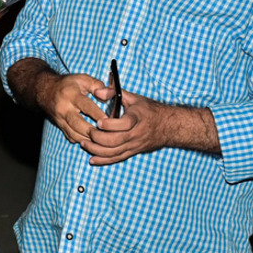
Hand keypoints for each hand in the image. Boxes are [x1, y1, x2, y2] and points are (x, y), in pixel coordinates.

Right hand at [36, 72, 107, 144]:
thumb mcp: (82, 79)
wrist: (44, 90)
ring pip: (74, 134)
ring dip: (89, 139)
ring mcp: (60, 119)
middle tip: (107, 135)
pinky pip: (70, 137)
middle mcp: (64, 109)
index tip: (109, 121)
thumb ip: (97, 85)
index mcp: (71, 95)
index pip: (86, 106)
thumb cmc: (67, 84)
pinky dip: (81, 141)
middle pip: (78, 124)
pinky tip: (92, 140)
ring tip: (102, 140)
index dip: (98, 114)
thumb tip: (110, 95)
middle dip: (93, 132)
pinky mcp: (60, 126)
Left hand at [85, 88, 218, 163]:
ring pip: (114, 152)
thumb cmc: (148, 110)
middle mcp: (136, 134)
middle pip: (116, 141)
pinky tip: (92, 159)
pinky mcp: (132, 152)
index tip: (98, 121)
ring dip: (97, 150)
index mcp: (137, 118)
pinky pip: (117, 159)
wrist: (168, 127)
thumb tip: (97, 91)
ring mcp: (134, 145)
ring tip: (84, 144)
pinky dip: (104, 161)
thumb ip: (114, 92)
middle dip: (98, 138)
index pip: (124, 124)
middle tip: (88, 132)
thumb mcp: (134, 98)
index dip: (109, 124)